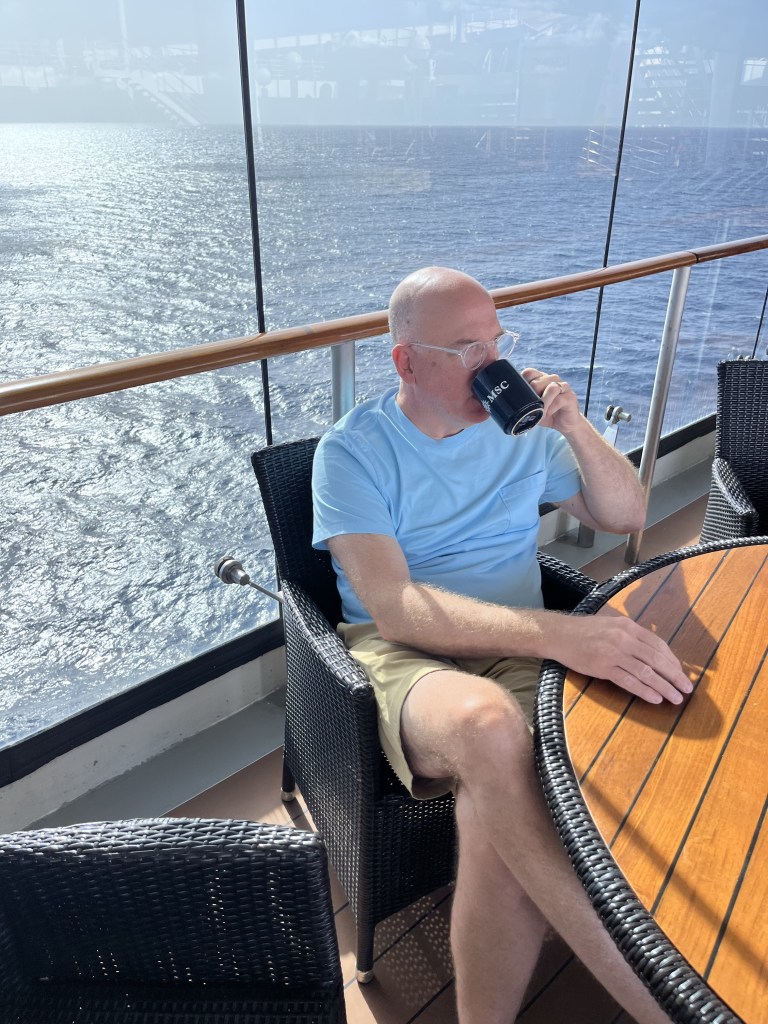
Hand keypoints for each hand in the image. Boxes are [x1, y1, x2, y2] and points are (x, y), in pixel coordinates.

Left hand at [521, 367, 579, 431]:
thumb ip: (524, 405)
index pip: (529, 372)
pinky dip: (551, 407)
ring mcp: (562, 386)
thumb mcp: (532, 410)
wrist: (564, 424)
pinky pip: (559, 399)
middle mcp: (552, 380)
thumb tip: (510, 407)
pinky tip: (548, 413)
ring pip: (551, 387)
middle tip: (530, 407)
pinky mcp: (570, 396)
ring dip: (543, 401)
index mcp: (541, 379)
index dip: (523, 383)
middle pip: (538, 380)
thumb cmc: (547, 414)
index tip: (520, 397)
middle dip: (532, 395)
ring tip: (539, 412)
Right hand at [556, 608, 692, 704]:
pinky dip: (644, 690)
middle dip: (675, 675)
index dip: (673, 661)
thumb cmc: (585, 631)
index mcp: (628, 627)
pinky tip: (655, 698)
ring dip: (664, 686)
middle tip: (687, 688)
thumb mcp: (611, 625)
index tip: (681, 673)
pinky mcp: (602, 666)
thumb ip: (631, 635)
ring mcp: (613, 652)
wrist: (559, 634)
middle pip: (656, 659)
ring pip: (646, 672)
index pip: (658, 645)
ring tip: (676, 698)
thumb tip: (652, 652)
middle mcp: (623, 638)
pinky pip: (628, 680)